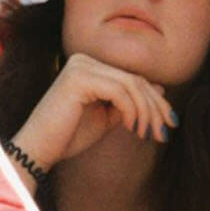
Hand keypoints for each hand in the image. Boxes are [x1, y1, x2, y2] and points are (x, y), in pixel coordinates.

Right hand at [13, 52, 177, 176]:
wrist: (39, 150)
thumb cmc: (69, 136)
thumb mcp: (107, 118)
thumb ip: (130, 103)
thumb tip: (160, 88)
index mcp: (90, 66)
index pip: (133, 79)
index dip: (156, 102)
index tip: (169, 124)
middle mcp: (84, 60)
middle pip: (135, 80)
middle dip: (156, 108)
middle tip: (165, 132)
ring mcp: (80, 66)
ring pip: (131, 85)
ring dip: (146, 112)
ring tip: (147, 135)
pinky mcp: (79, 78)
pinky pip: (119, 92)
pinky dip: (132, 111)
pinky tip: (132, 129)